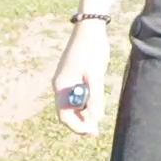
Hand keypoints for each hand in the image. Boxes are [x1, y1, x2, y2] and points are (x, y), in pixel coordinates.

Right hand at [52, 21, 109, 135]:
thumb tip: (96, 118)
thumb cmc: (92, 50)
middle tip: (96, 131)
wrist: (90, 28)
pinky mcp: (75, 75)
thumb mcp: (95, 75)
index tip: (90, 132)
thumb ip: (95, 97)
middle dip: (81, 122)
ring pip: (74, 104)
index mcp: (62, 86)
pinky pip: (79, 95)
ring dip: (85, 113)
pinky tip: (97, 105)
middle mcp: (62, 85)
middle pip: (68, 111)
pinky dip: (87, 102)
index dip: (77, 126)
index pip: (65, 115)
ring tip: (98, 119)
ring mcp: (68, 80)